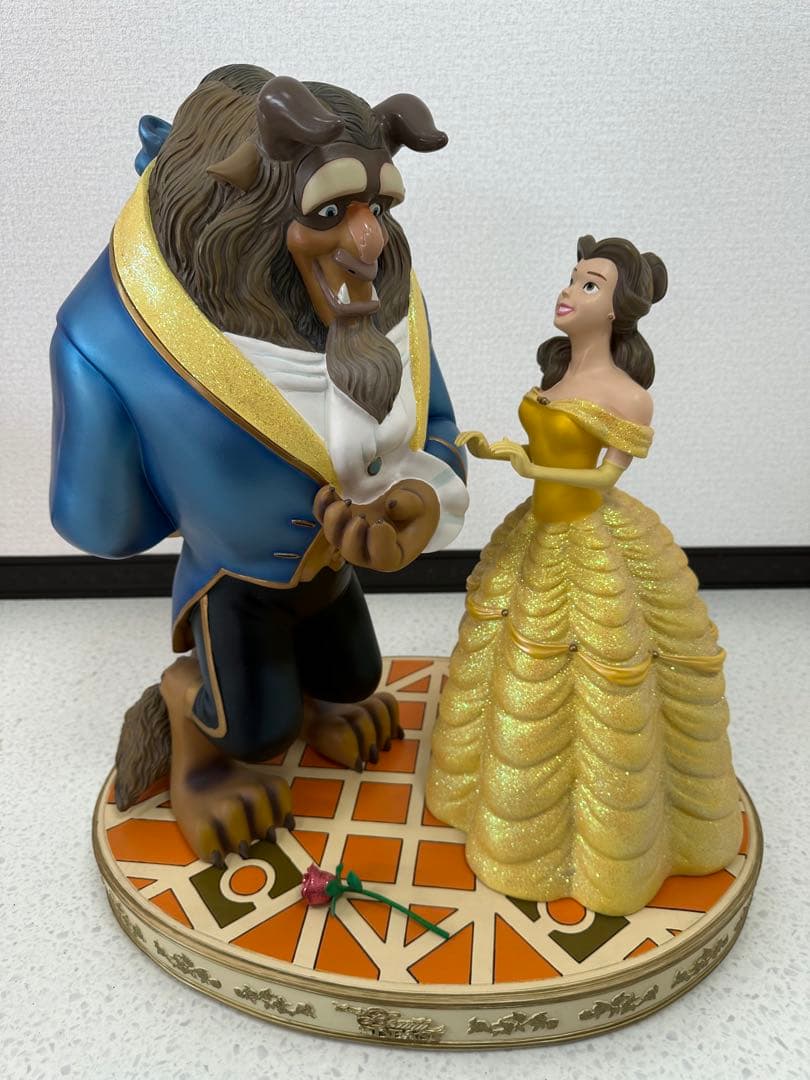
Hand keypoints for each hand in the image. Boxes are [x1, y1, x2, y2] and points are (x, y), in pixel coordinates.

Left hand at [313, 479, 439, 571]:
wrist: (405, 499)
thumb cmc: (417, 507)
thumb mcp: (423, 504)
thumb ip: (411, 505)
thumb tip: (391, 504)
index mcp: (394, 552)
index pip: (383, 558)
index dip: (379, 544)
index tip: (382, 524)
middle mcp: (369, 550)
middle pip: (352, 552)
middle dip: (352, 535)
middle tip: (361, 517)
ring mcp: (351, 535)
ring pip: (333, 537)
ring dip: (333, 520)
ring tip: (344, 502)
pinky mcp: (340, 519)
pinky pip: (323, 516)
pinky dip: (322, 504)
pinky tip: (329, 490)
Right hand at [455, 430, 492, 458]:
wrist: (485, 452)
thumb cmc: (485, 452)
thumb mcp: (485, 449)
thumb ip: (483, 445)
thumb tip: (481, 442)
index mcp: (479, 434)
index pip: (470, 435)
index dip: (465, 439)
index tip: (461, 445)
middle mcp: (475, 433)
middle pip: (465, 434)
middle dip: (461, 439)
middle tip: (457, 445)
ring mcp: (471, 435)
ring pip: (463, 434)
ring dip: (459, 439)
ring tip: (456, 444)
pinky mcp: (469, 438)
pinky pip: (462, 437)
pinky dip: (459, 439)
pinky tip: (456, 444)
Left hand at [487, 439, 535, 476]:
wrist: (528, 471)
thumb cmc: (520, 465)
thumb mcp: (512, 457)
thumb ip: (508, 452)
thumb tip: (505, 451)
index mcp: (516, 447)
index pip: (505, 443)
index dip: (497, 444)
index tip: (490, 447)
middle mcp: (517, 447)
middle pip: (505, 443)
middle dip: (496, 445)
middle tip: (489, 448)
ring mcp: (519, 450)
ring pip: (506, 446)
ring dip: (498, 448)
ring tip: (491, 450)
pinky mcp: (519, 454)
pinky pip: (509, 451)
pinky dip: (501, 451)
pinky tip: (495, 453)